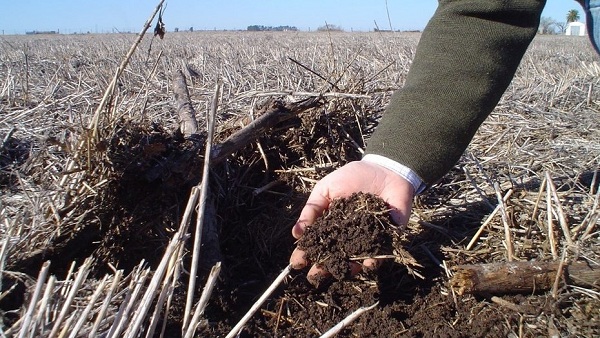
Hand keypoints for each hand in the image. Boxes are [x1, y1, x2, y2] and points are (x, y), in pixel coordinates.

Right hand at [289, 160, 414, 282]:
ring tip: (340, 272)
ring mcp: (366, 239)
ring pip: (354, 260)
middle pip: (332, 257)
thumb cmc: (352, 177)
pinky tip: (367, 264)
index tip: (296, 263)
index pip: (315, 243)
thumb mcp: (326, 189)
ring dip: (347, 269)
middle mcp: (346, 236)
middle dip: (322, 268)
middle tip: (314, 276)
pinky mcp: (386, 238)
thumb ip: (312, 209)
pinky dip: (374, 260)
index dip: (305, 253)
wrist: (384, 169)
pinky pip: (379, 253)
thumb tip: (296, 233)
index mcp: (330, 226)